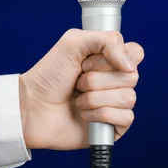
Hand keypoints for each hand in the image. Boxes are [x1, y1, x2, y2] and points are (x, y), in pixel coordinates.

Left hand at [19, 29, 143, 149]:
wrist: (32, 106)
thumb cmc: (49, 76)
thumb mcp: (73, 42)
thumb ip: (107, 39)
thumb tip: (130, 63)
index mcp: (108, 61)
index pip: (136, 54)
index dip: (116, 56)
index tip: (89, 61)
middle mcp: (113, 82)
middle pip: (132, 76)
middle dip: (97, 78)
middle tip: (78, 81)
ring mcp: (113, 105)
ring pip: (128, 97)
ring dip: (95, 98)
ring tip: (77, 99)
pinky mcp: (111, 127)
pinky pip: (125, 118)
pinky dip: (100, 115)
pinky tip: (83, 115)